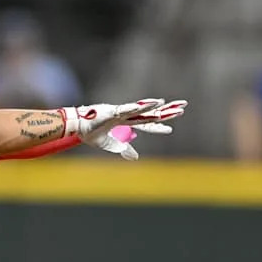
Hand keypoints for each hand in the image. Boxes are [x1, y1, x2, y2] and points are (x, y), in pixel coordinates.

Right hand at [60, 99, 187, 159]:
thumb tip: (135, 157)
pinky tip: (149, 104)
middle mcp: (126, 115)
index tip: (170, 129)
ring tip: (169, 105)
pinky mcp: (113, 112)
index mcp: (125, 122)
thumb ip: (123, 149)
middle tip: (183, 106)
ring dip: (155, 107)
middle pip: (150, 113)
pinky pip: (128, 109)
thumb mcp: (110, 145)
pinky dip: (138, 107)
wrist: (77, 128)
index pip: (146, 124)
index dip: (158, 126)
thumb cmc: (91, 134)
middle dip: (167, 110)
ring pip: (142, 110)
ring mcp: (121, 112)